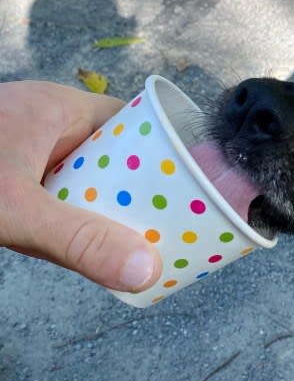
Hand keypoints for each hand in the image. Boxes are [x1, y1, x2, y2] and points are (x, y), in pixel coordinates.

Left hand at [0, 81, 161, 290]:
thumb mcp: (17, 209)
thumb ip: (77, 240)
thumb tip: (146, 271)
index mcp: (56, 108)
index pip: (131, 122)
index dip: (164, 153)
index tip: (189, 189)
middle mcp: (44, 125)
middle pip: (113, 156)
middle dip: (136, 192)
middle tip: (167, 229)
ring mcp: (23, 150)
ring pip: (83, 180)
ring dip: (102, 210)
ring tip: (136, 246)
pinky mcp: (10, 176)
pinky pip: (54, 196)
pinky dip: (69, 219)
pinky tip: (83, 248)